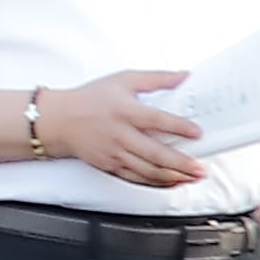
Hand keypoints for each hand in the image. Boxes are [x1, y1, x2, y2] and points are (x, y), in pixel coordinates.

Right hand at [37, 67, 209, 187]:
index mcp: (125, 111)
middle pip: (155, 153)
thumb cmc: (90, 99)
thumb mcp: (123, 79)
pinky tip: (172, 182)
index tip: (197, 132)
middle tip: (201, 168)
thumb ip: (156, 78)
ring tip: (192, 177)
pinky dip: (156, 183)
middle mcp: (120, 134)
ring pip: (147, 170)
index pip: (156, 120)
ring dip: (173, 176)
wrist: (58, 120)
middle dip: (181, 163)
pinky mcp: (110, 166)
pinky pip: (136, 178)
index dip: (178, 127)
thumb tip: (183, 76)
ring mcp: (115, 153)